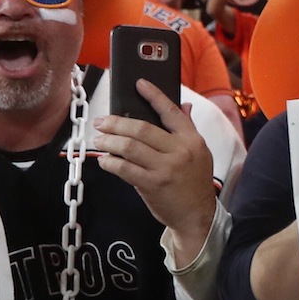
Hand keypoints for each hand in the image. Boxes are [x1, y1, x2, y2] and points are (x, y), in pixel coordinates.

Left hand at [93, 80, 217, 259]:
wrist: (197, 216)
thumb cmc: (195, 183)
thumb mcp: (200, 153)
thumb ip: (188, 129)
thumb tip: (185, 105)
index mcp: (191, 140)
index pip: (170, 112)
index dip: (154, 96)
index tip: (138, 84)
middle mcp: (180, 151)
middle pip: (142, 129)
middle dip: (117, 123)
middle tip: (101, 123)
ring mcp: (166, 168)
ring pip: (130, 147)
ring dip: (109, 142)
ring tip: (98, 140)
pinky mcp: (152, 185)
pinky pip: (125, 169)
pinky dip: (111, 163)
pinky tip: (103, 160)